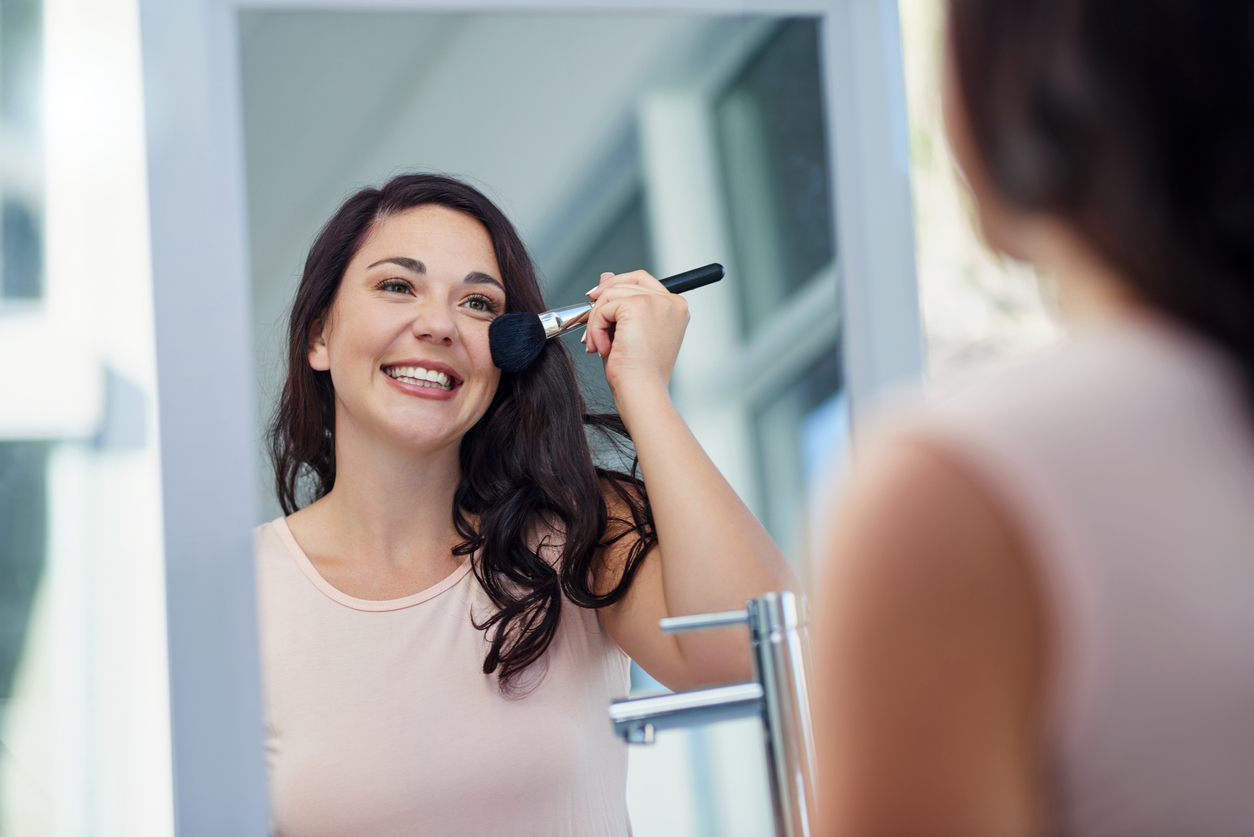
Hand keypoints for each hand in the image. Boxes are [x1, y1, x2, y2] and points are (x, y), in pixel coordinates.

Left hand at [581, 270, 688, 401]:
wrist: (641, 391)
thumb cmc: (638, 373)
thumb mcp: (627, 331)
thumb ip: (620, 301)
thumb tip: (605, 276)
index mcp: (675, 309)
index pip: (644, 281)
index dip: (618, 285)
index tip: (597, 298)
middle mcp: (671, 302)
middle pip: (629, 280)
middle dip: (603, 296)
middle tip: (589, 315)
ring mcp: (657, 302)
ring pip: (612, 294)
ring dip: (597, 320)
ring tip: (600, 345)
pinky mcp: (638, 306)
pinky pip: (604, 306)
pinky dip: (596, 327)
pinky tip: (604, 348)